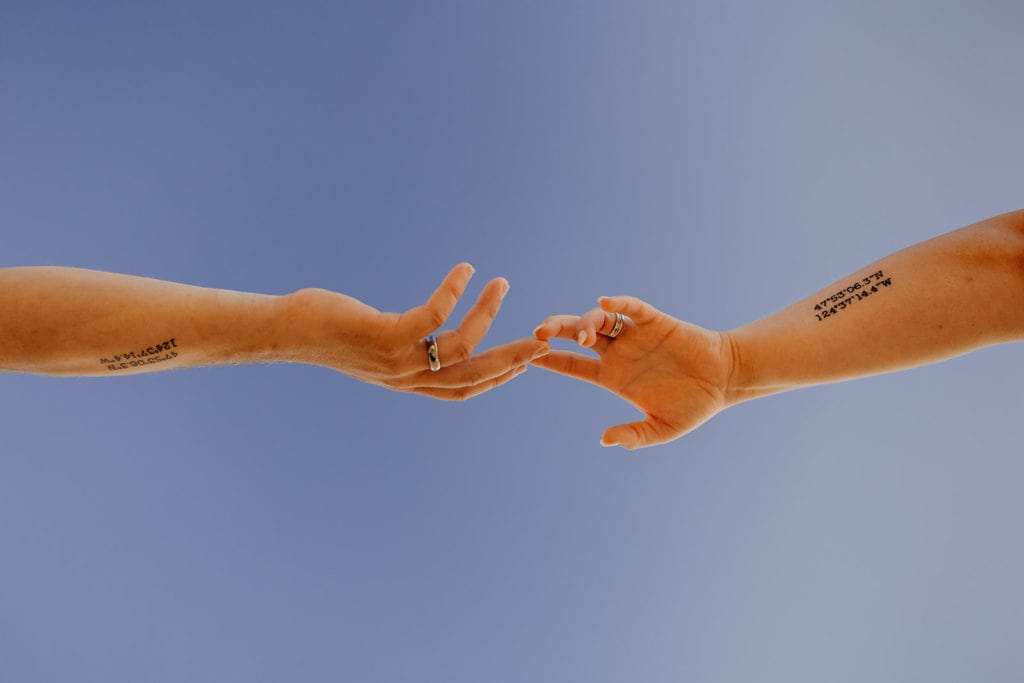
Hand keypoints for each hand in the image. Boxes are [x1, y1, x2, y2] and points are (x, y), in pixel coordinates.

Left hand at [285, 263, 548, 399]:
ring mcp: (397, 360)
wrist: (287, 332)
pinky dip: (454, 291)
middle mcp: (406, 377)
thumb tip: (418, 329)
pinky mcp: (386, 337)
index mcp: (407, 381)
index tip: (524, 363)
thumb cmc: (328, 330)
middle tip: (542, 339)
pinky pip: (433, 315)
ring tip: (501, 283)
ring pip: (460, 345)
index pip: (462, 388)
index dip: (496, 378)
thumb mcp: (372, 342)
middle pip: (473, 375)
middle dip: (512, 358)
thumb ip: (400, 342)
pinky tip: (464, 270)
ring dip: (487, 313)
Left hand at [532, 296, 733, 448]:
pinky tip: (606, 303)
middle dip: (556, 331)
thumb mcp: (663, 429)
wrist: (725, 380)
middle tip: (537, 332)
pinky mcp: (656, 322)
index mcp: (614, 377)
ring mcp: (635, 336)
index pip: (574, 366)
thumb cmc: (694, 406)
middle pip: (577, 336)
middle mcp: (619, 353)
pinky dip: (619, 303)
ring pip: (599, 321)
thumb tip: (605, 440)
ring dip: (585, 323)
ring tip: (584, 336)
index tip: (528, 358)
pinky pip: (632, 308)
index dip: (551, 361)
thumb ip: (635, 436)